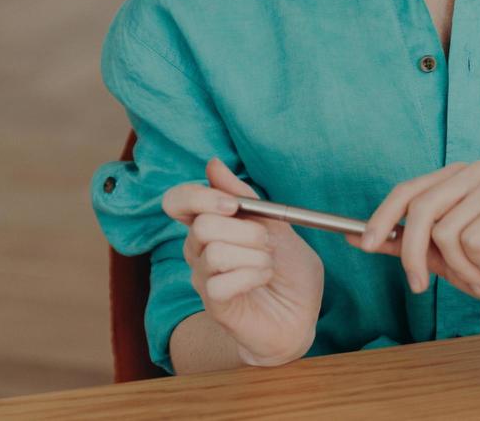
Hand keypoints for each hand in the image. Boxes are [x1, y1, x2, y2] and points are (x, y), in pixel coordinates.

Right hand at [162, 157, 324, 366]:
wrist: (301, 314)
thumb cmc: (289, 270)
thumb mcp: (277, 225)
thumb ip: (245, 198)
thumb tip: (213, 164)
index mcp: (213, 224)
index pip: (178, 201)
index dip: (200, 197)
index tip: (234, 206)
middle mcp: (199, 249)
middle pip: (202, 225)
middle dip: (247, 230)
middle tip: (268, 243)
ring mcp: (203, 277)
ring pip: (214, 252)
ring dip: (255, 255)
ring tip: (269, 265)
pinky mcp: (213, 302)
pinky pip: (222, 281)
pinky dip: (253, 276)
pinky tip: (262, 281)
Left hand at [348, 160, 479, 305]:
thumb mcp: (440, 259)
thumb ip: (403, 244)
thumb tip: (355, 235)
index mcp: (456, 178)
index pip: (407, 190)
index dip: (381, 217)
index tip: (365, 245)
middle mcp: (474, 172)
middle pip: (420, 209)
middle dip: (412, 254)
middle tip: (418, 285)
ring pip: (444, 231)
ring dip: (456, 265)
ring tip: (477, 270)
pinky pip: (470, 239)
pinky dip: (476, 263)